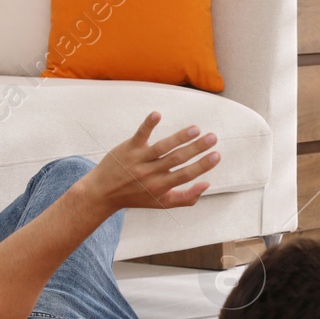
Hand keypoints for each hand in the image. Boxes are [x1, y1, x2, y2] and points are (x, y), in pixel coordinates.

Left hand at [78, 112, 218, 214]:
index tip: (217, 155)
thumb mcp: (161, 203)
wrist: (102, 193)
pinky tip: (158, 115)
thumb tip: (207, 184)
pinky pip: (140, 135)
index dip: (202, 166)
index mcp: (160, 186)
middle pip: (177, 159)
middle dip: (197, 148)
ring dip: (180, 137)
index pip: (185, 175)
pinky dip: (148, 125)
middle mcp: (150, 173)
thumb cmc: (136, 196)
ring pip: (162, 147)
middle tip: (213, 137)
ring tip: (196, 128)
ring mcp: (139, 159)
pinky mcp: (128, 148)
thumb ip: (186, 197)